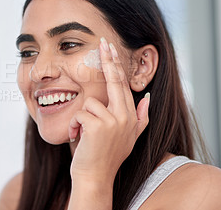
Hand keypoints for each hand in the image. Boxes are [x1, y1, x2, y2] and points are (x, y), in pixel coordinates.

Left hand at [68, 37, 149, 184]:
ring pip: (89, 102)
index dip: (116, 65)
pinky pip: (79, 114)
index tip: (110, 48)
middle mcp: (125, 117)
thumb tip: (146, 96)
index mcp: (131, 116)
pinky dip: (73, 126)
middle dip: (108, 60)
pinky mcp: (98, 126)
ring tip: (82, 133)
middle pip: (114, 81)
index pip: (122, 85)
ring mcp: (113, 121)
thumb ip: (140, 117)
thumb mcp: (129, 137)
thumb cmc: (106, 156)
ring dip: (80, 118)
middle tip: (103, 42)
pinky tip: (77, 138)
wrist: (95, 177)